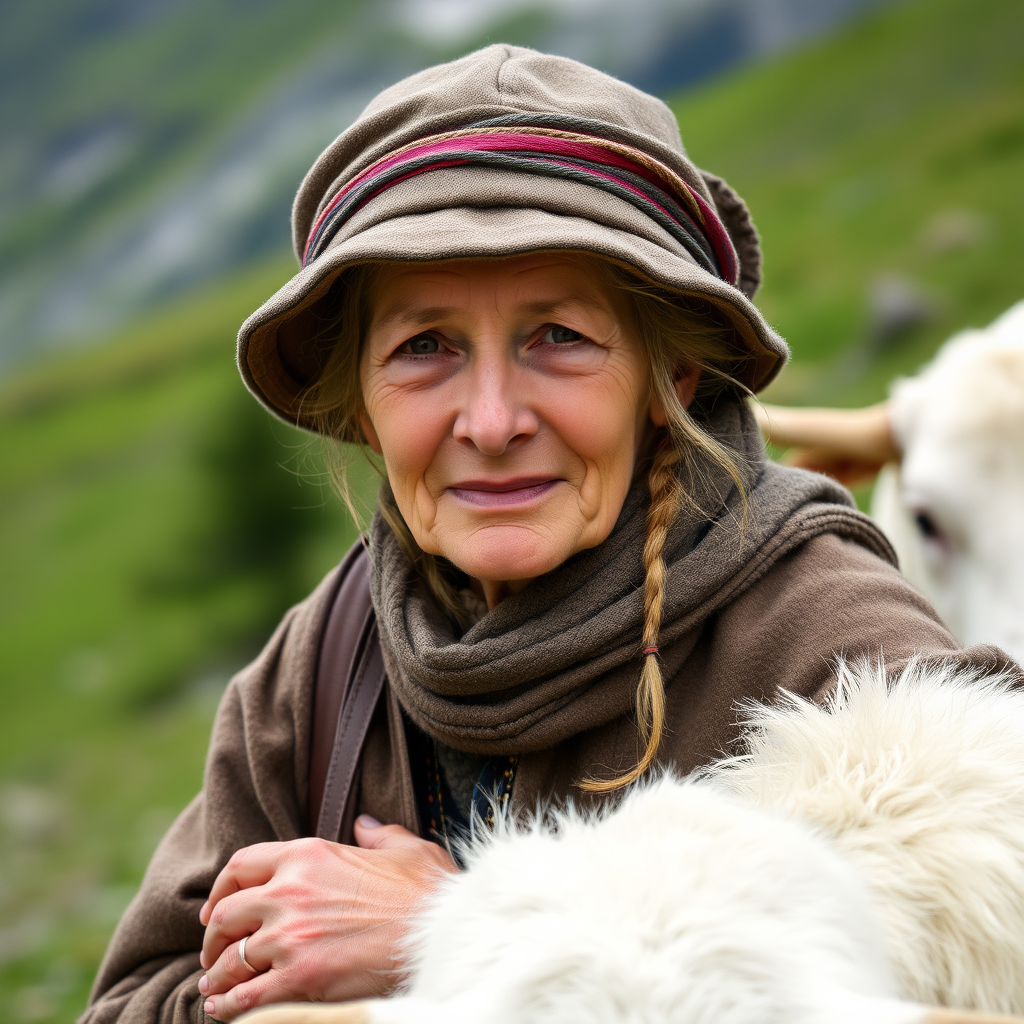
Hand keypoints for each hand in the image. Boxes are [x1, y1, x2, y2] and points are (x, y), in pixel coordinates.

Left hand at [197, 816, 456, 1021]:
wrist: (440, 934)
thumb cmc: (427, 891)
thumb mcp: (405, 848)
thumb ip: (378, 833)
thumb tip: (365, 824)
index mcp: (309, 854)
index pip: (242, 865)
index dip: (221, 888)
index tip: (216, 907)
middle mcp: (290, 891)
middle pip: (227, 914)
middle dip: (214, 936)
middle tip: (214, 952)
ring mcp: (291, 936)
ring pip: (230, 959)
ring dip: (218, 975)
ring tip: (215, 986)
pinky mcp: (299, 977)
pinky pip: (246, 996)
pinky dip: (229, 1006)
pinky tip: (225, 1010)